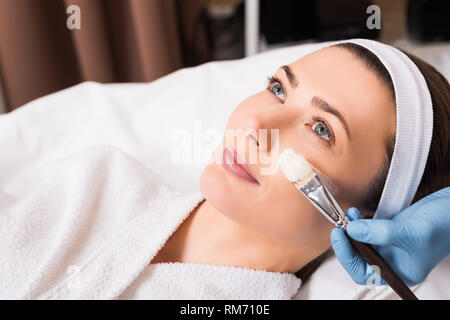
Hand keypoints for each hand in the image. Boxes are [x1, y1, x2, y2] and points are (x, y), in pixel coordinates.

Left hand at [331, 187, 449, 285]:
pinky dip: (360, 221)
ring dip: (352, 228)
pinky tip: (357, 213)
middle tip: (340, 224)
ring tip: (350, 214)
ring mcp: (391, 244)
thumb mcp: (409, 232)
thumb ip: (379, 233)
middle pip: (359, 257)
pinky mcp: (390, 229)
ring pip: (361, 241)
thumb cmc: (444, 225)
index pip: (363, 273)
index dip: (347, 257)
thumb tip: (352, 230)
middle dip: (347, 240)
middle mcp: (393, 260)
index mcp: (399, 272)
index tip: (338, 236)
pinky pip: (368, 229)